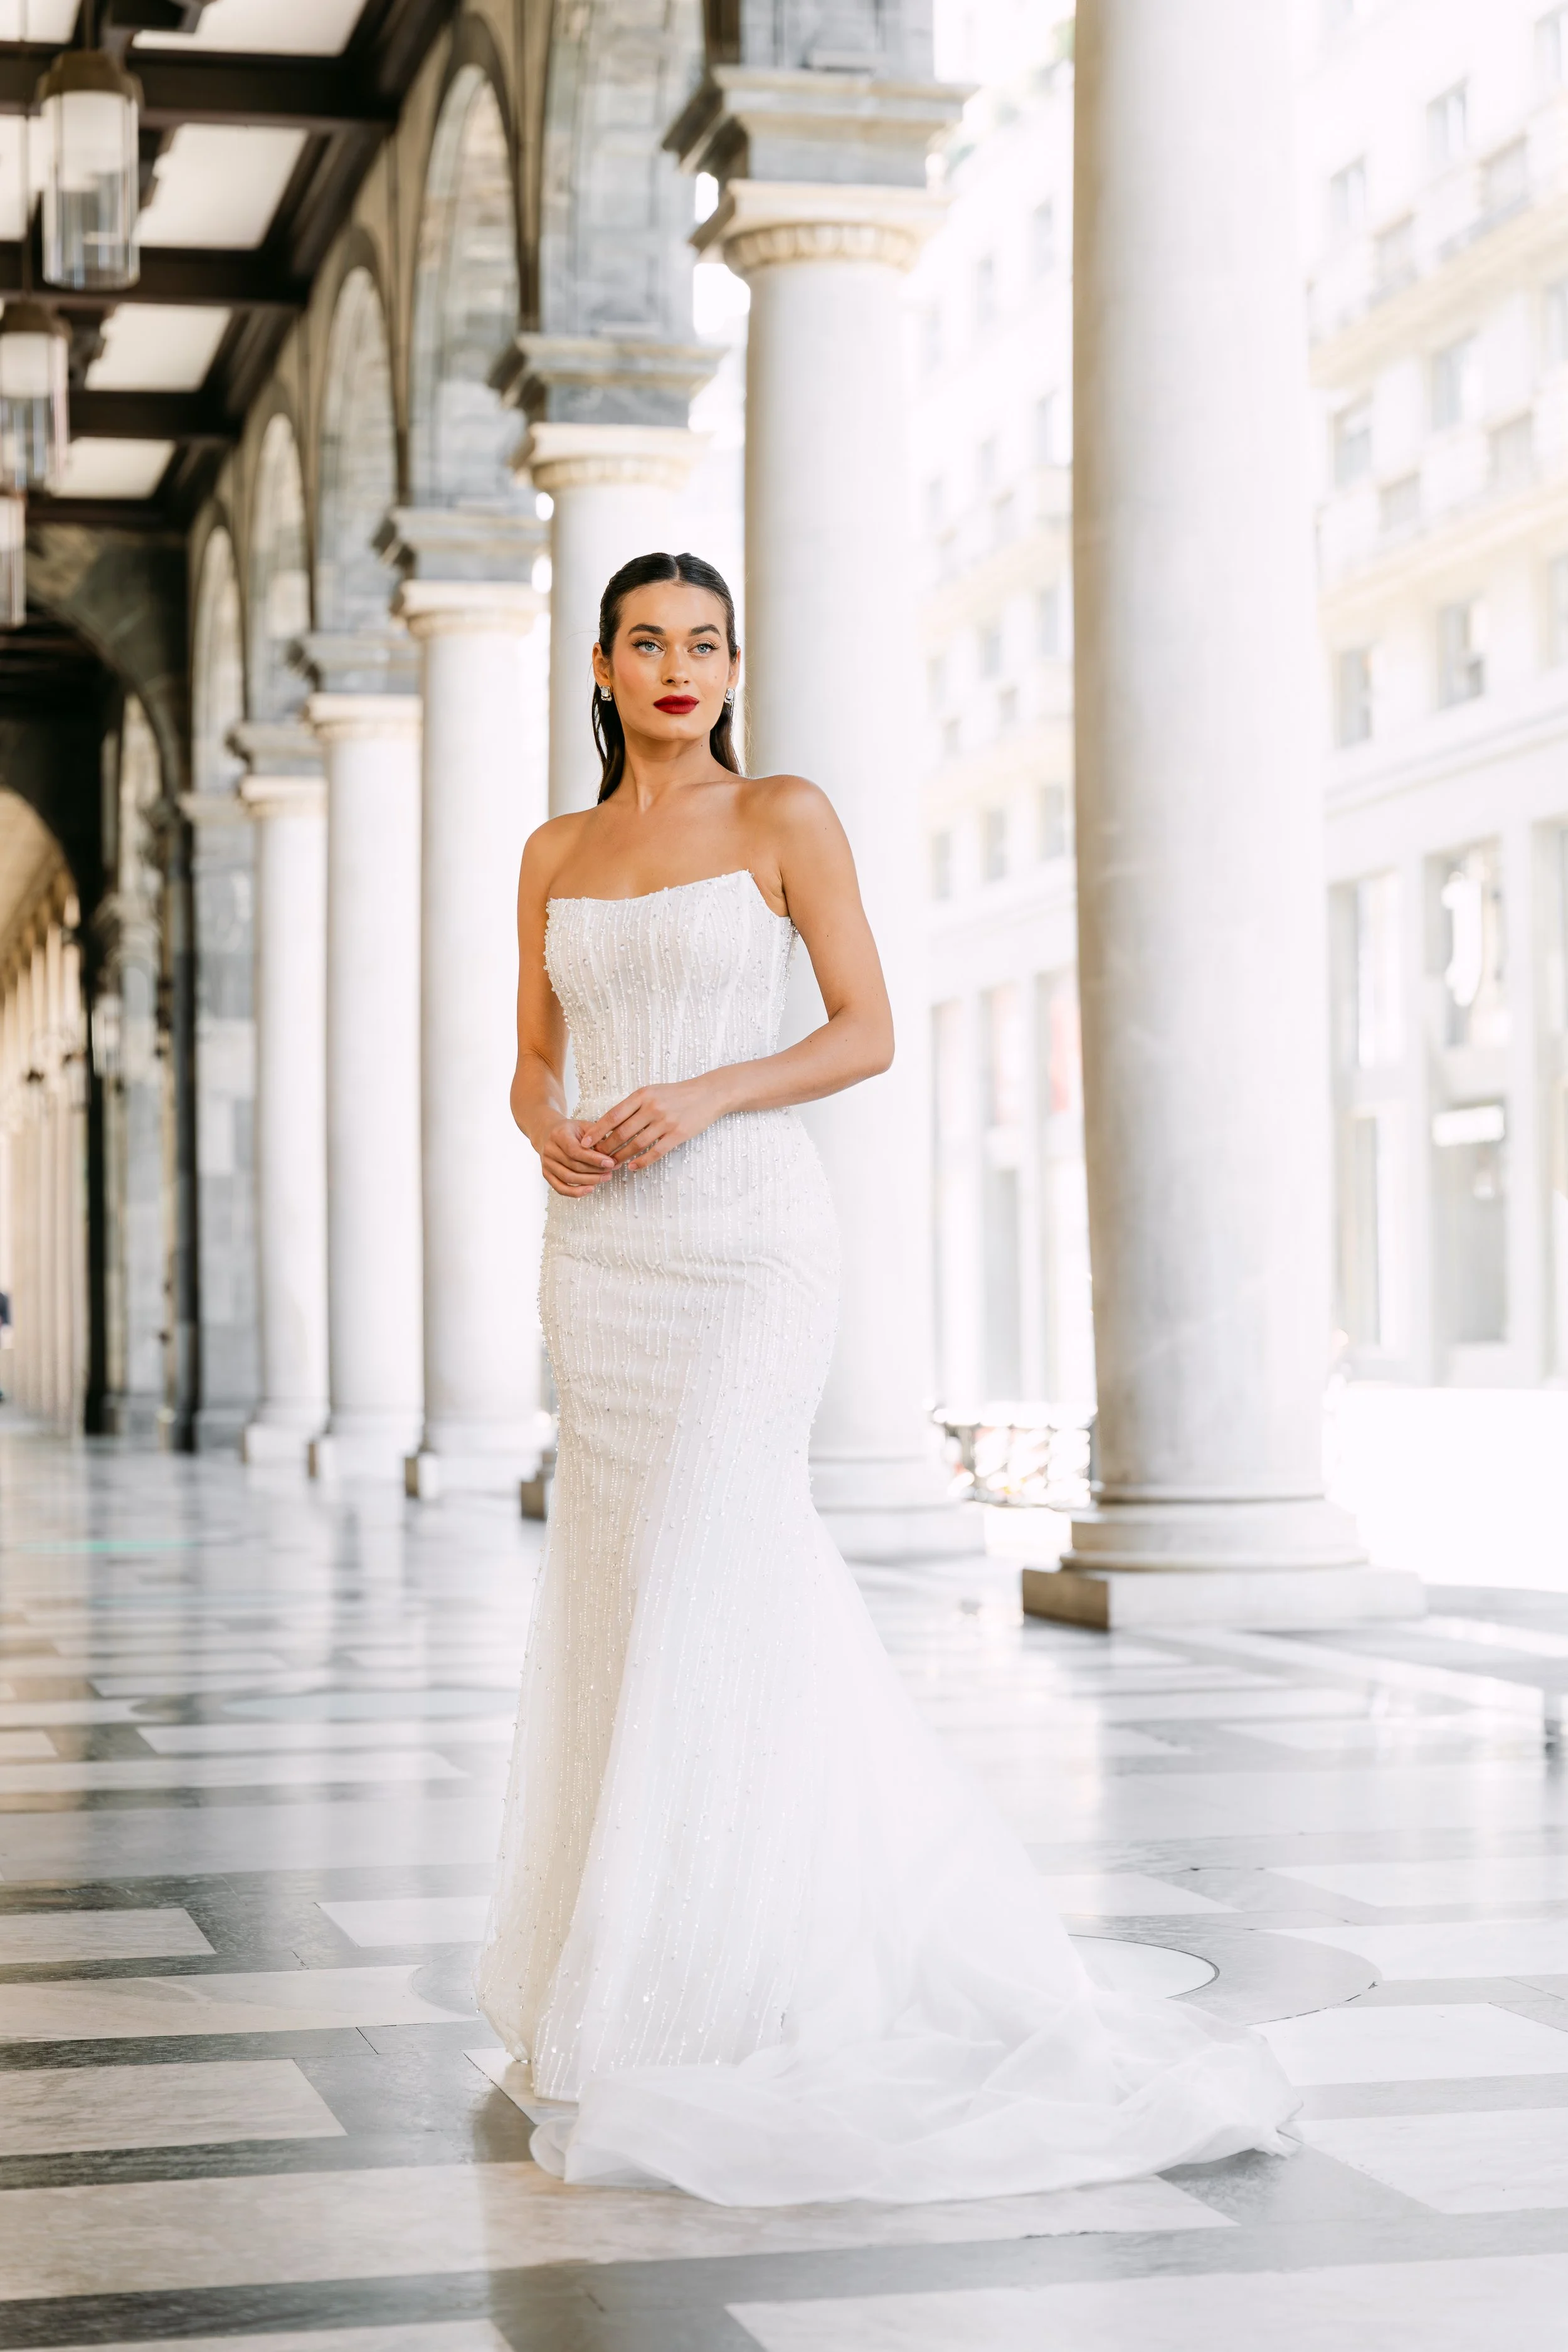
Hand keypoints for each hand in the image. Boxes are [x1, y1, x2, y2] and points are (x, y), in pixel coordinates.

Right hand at [536, 1119, 616, 1196]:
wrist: (548, 1133)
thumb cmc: (570, 1130)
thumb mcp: (584, 1126)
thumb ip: (596, 1137)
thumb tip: (611, 1154)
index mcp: (559, 1135)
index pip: (575, 1150)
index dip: (594, 1159)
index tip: (610, 1162)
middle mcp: (550, 1150)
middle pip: (574, 1166)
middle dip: (596, 1170)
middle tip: (612, 1170)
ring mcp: (547, 1163)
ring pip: (569, 1178)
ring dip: (590, 1181)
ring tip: (605, 1177)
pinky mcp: (546, 1174)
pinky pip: (561, 1188)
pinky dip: (576, 1192)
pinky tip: (590, 1188)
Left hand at [582, 1074, 730, 1173]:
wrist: (708, 1094)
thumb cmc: (677, 1094)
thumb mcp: (653, 1092)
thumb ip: (633, 1105)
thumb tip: (610, 1123)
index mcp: (642, 1095)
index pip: (613, 1115)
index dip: (597, 1131)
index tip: (585, 1142)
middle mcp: (652, 1107)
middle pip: (622, 1133)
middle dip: (606, 1148)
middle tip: (596, 1158)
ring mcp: (665, 1122)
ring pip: (636, 1144)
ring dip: (622, 1157)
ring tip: (612, 1164)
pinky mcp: (678, 1134)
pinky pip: (655, 1152)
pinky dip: (641, 1162)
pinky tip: (632, 1167)